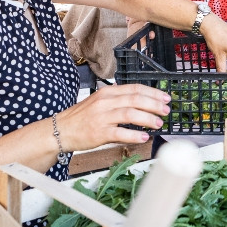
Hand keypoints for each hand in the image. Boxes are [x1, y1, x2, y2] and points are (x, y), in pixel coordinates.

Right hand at [55, 84, 171, 149]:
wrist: (60, 130)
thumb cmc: (81, 117)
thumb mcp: (99, 101)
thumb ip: (118, 99)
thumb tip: (140, 100)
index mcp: (108, 92)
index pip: (135, 89)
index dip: (153, 93)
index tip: (165, 98)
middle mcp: (105, 102)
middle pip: (135, 100)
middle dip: (154, 105)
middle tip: (166, 110)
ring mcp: (102, 117)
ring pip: (130, 114)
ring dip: (147, 119)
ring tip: (158, 123)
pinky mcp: (99, 133)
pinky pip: (120, 133)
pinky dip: (134, 135)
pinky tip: (144, 137)